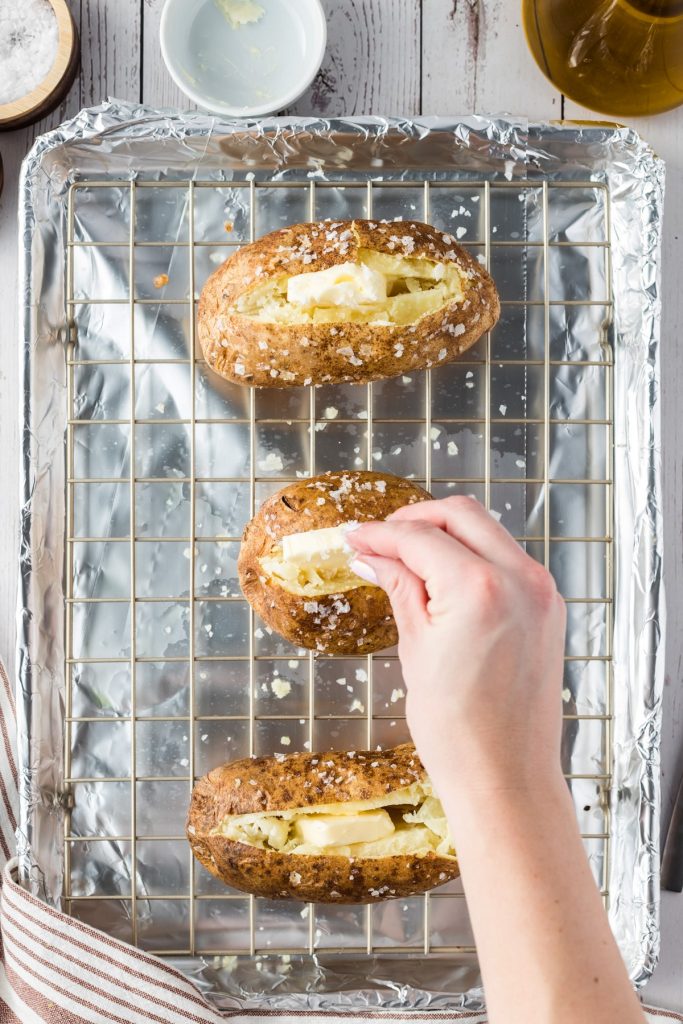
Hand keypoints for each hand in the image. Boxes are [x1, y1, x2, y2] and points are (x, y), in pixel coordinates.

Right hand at [346, 496, 566, 801]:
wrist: (506, 777)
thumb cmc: (459, 731)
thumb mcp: (416, 649)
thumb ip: (400, 589)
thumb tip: (374, 558)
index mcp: (480, 588)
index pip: (420, 538)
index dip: (380, 535)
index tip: (354, 537)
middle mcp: (519, 579)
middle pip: (461, 515)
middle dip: (416, 520)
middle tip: (379, 540)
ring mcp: (541, 592)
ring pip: (488, 531)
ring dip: (446, 534)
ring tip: (406, 558)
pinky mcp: (548, 607)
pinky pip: (506, 559)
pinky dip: (472, 556)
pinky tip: (442, 577)